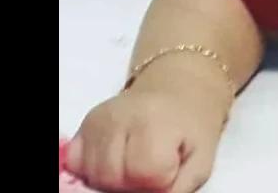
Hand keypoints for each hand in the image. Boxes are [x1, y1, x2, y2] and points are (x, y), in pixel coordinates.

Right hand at [65, 69, 230, 192]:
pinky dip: (95, 169)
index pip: (143, 173)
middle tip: (152, 167)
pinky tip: (117, 158)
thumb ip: (179, 186)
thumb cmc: (191, 129)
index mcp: (155, 121)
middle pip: (112, 178)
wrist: (177, 94)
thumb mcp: (200, 160)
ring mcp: (98, 120)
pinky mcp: (86, 123)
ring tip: (136, 161)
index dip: (159, 180)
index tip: (171, 165)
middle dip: (133, 183)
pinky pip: (77, 163)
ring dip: (115, 179)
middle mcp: (120, 116)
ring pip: (94, 175)